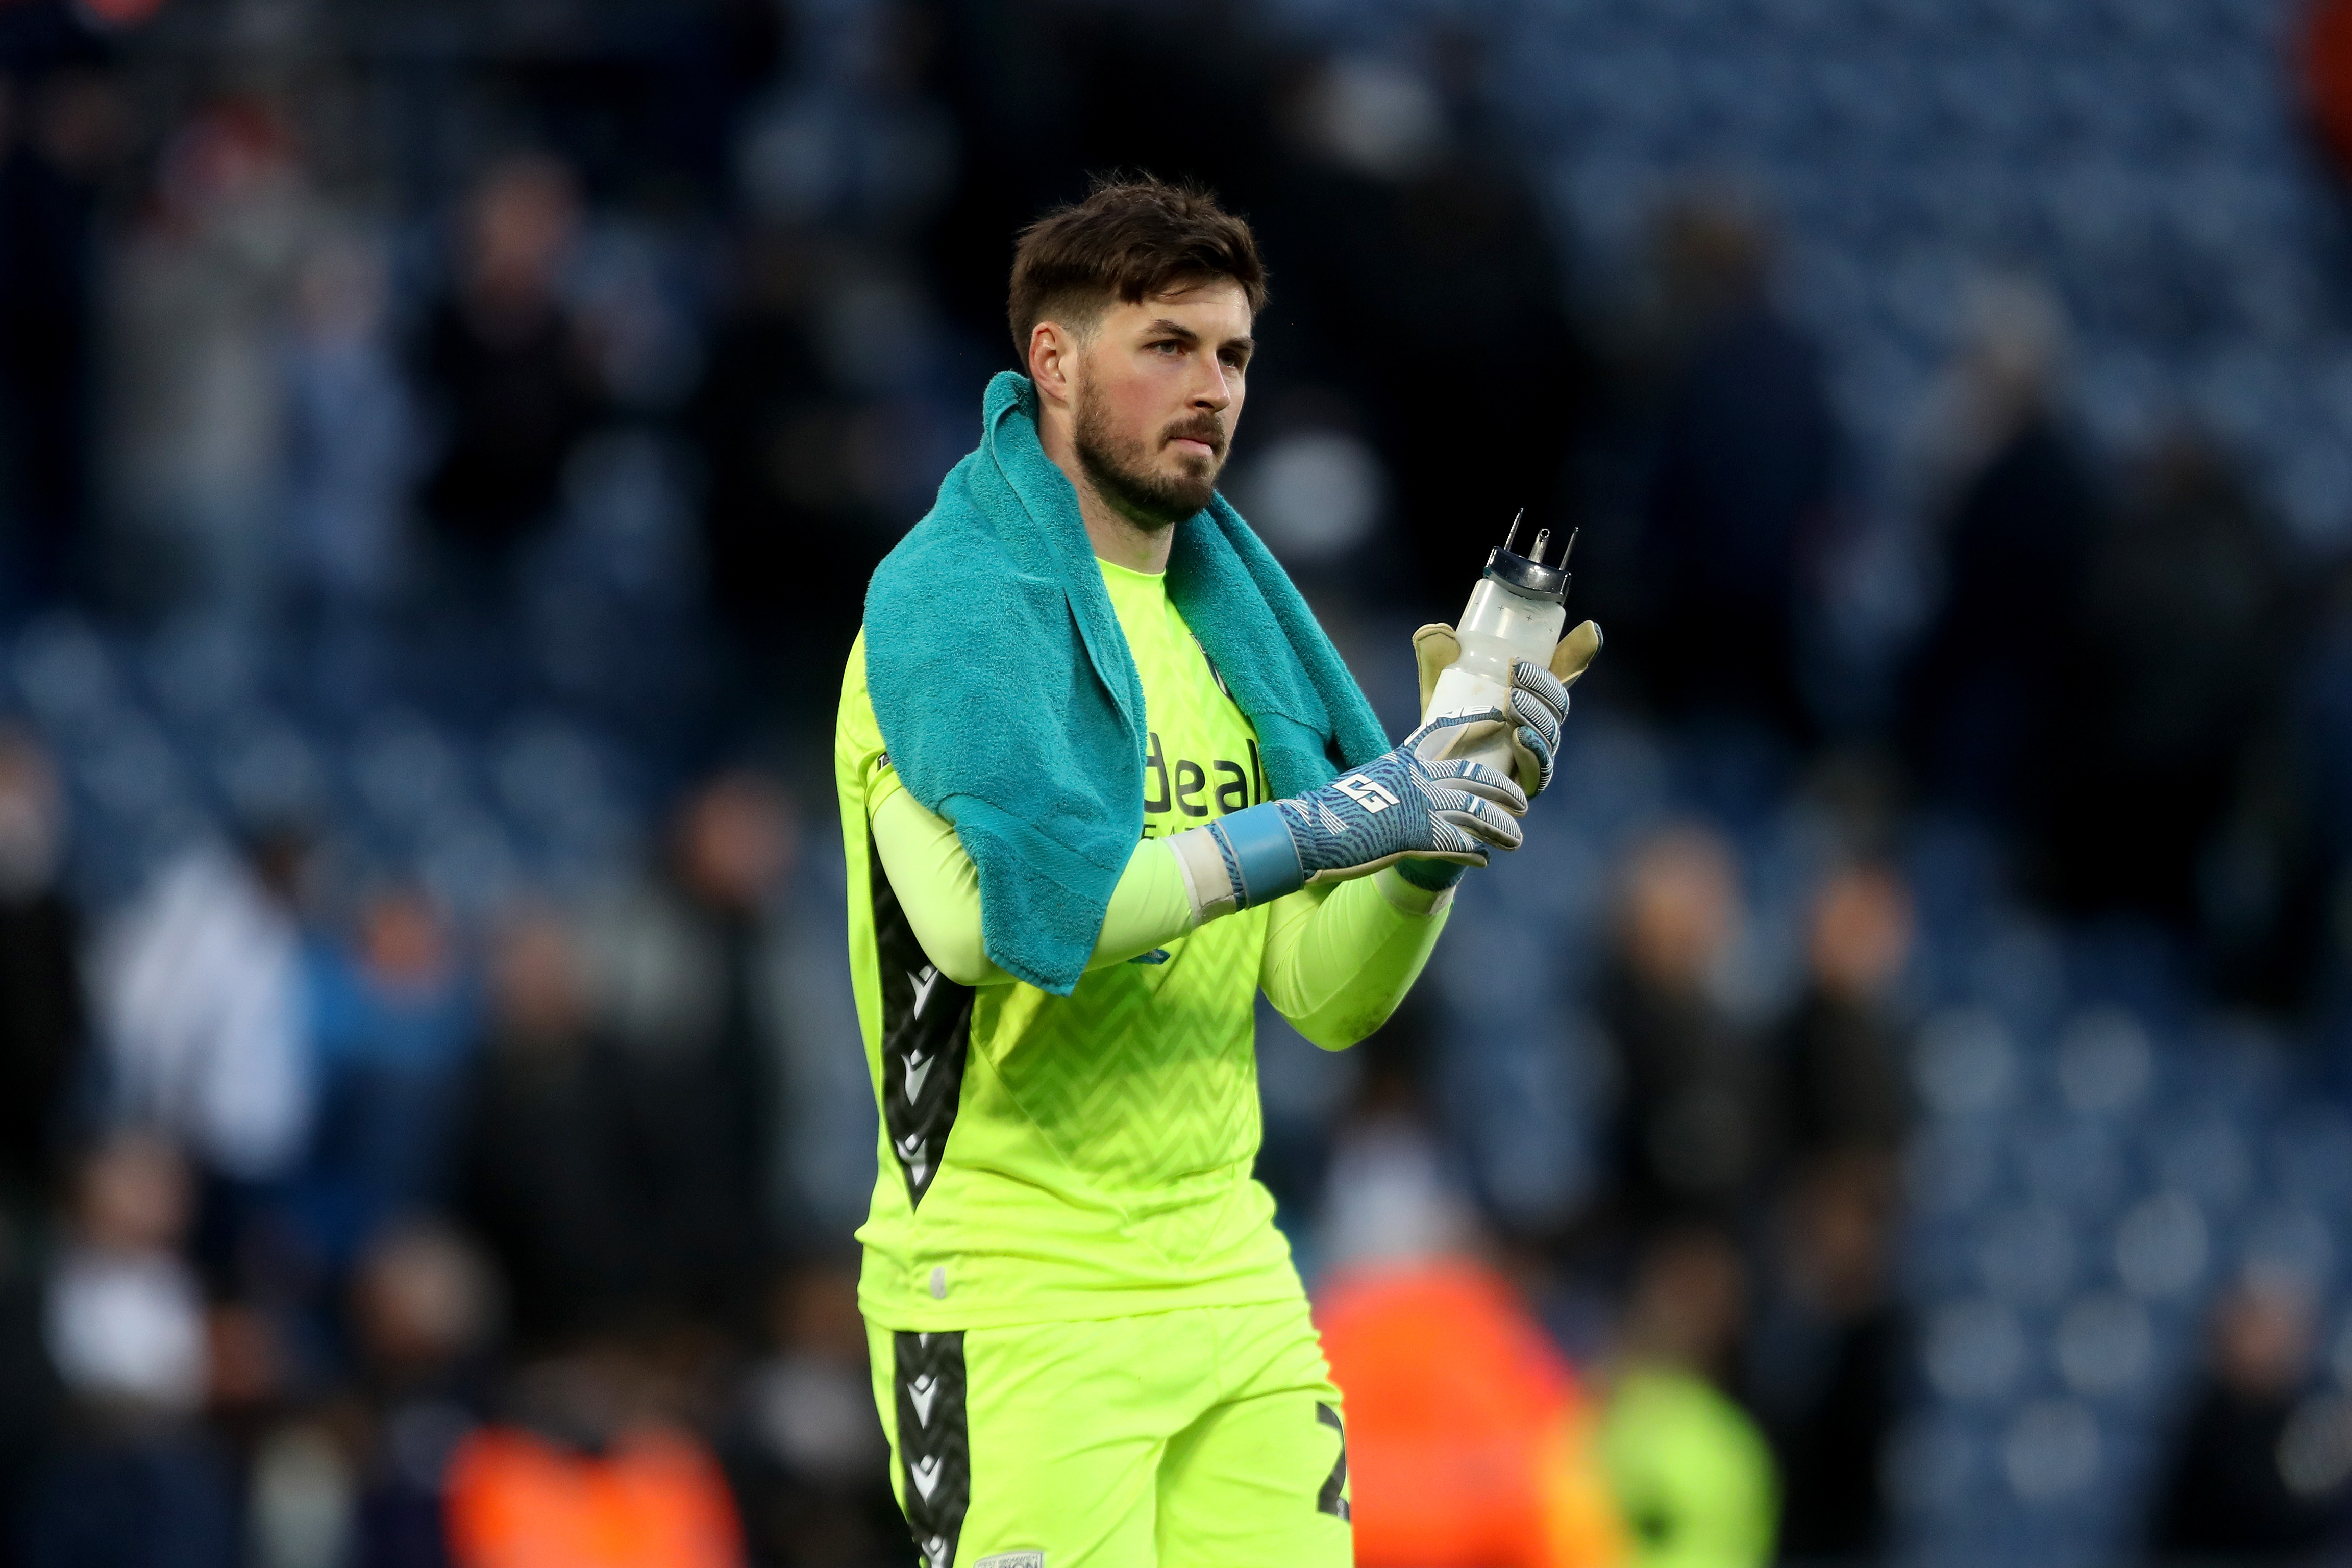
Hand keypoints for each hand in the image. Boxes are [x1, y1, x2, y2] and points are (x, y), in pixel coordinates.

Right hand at [1174, 714, 1526, 913]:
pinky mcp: (1418, 836)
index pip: (1442, 733)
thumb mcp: (1361, 786)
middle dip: (1503, 788)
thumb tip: (1396, 797)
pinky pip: (1461, 843)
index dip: (1473, 722)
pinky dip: (1475, 853)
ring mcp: (1418, 806)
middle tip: (1522, 801)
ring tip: (1515, 840)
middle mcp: (1415, 779)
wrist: (1308, 832)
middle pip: (1474, 775)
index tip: (1499, 716)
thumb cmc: (1326, 813)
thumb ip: (1388, 786)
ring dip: (1501, 827)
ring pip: (1477, 811)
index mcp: (1400, 762)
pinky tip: (1482, 861)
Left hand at [1412, 619, 1602, 797]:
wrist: (1426, 775)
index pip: (1560, 675)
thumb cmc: (1440, 725)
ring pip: (1550, 734)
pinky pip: (1539, 771)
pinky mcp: (1521, 789)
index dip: (1579, 653)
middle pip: (1558, 704)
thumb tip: (1439, 630)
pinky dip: (1532, 751)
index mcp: (1528, 699)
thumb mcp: (1439, 687)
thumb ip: (1439, 657)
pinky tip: (1520, 736)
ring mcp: (1532, 758)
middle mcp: (1537, 727)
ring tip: (1512, 701)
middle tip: (1515, 669)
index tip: (1589, 629)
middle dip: (1544, 684)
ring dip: (1537, 714)